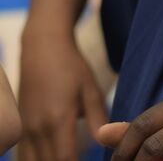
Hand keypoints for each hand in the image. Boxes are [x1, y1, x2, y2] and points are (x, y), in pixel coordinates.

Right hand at [16, 32, 106, 160]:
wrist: (42, 50)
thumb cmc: (71, 68)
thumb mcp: (91, 90)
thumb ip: (98, 118)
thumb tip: (107, 141)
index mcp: (58, 120)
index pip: (65, 159)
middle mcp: (37, 129)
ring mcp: (25, 130)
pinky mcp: (20, 129)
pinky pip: (24, 157)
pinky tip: (52, 159)